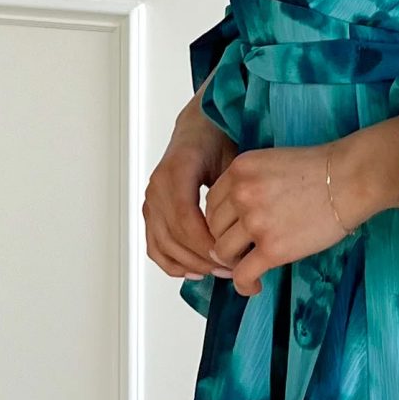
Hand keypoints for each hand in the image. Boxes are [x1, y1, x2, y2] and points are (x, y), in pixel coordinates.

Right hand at [142, 104, 238, 289]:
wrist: (199, 127)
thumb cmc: (220, 139)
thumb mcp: (233, 158)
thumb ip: (235, 190)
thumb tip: (247, 229)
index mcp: (177, 170)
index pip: (186, 219)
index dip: (206, 244)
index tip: (231, 258)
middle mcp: (157, 186)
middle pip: (174, 236)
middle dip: (203, 258)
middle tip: (232, 270)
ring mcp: (151, 200)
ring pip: (163, 245)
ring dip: (191, 264)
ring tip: (219, 271)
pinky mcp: (151, 211)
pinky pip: (155, 245)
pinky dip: (171, 263)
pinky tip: (194, 272)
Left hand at [204, 111, 398, 298]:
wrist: (350, 179)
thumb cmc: (321, 170)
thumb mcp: (272, 163)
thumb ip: (249, 184)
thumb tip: (237, 216)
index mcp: (239, 170)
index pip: (211, 203)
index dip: (220, 221)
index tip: (232, 231)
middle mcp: (241, 194)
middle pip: (213, 228)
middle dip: (224, 242)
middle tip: (238, 252)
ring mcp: (255, 222)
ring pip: (223, 252)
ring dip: (232, 263)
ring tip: (247, 267)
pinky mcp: (272, 248)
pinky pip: (242, 275)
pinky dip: (244, 285)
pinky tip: (254, 287)